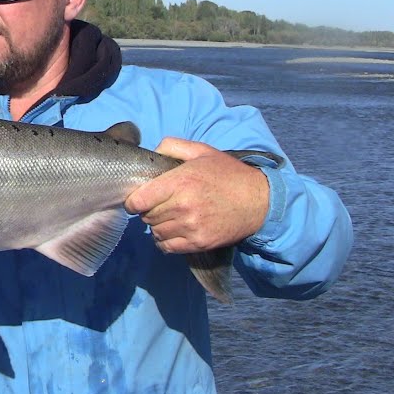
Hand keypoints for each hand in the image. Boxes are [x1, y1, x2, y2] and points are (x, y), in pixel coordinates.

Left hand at [123, 137, 269, 253]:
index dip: (134, 200)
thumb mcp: (202, 151)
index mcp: (180, 181)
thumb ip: (173, 146)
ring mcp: (191, 227)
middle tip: (160, 205)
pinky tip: (173, 231)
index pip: (139, 199)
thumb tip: (153, 152)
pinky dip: (165, 241)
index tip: (139, 198)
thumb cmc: (228, 174)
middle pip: (146, 216)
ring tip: (168, 217)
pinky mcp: (199, 243)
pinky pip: (167, 247)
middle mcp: (183, 206)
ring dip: (157, 226)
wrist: (259, 201)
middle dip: (148, 210)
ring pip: (155, 232)